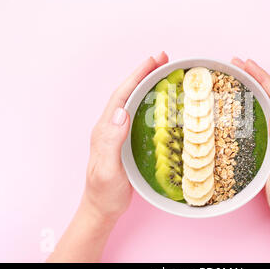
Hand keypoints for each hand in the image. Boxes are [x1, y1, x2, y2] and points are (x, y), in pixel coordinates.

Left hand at [84, 52, 168, 220]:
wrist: (102, 209)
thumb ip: (111, 142)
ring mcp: (120, 133)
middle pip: (129, 93)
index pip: (122, 95)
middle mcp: (112, 126)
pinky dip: (153, 103)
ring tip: (167, 73)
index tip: (154, 60)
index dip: (137, 76)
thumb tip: (122, 112)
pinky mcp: (128, 141)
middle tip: (164, 59)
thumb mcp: (107, 170)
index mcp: (105, 129)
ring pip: (135, 102)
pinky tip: (165, 102)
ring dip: (149, 85)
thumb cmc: (104, 193)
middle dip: (144, 73)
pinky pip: (141, 115)